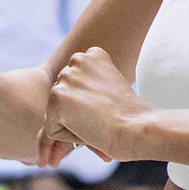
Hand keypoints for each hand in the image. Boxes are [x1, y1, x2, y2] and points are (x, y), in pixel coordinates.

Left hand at [41, 47, 149, 166]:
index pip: (74, 83)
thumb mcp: (109, 88)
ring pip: (57, 112)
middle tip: (102, 114)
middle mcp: (78, 60)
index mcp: (94, 54)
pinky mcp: (56, 99)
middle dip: (77, 110)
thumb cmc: (130, 115)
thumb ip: (88, 86)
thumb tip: (63, 109)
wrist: (136, 126)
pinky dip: (68, 135)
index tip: (107, 103)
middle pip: (63, 96)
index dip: (90, 99)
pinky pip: (52, 128)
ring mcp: (65, 79)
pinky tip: (89, 128)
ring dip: (73, 123)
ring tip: (97, 120)